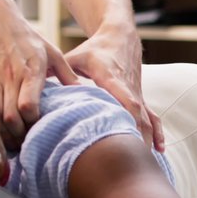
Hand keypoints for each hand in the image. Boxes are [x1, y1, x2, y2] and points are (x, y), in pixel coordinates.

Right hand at [0, 0, 76, 139]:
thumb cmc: (24, 36)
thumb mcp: (51, 51)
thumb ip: (67, 75)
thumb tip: (84, 94)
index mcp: (31, 70)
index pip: (28, 106)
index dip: (32, 123)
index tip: (36, 128)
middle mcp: (9, 75)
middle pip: (10, 116)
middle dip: (17, 134)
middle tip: (24, 142)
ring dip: (2, 131)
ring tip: (10, 139)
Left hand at [65, 26, 162, 149]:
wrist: (120, 36)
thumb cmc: (94, 49)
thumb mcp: (75, 56)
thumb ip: (58, 72)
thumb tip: (37, 92)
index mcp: (111, 76)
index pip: (122, 96)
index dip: (126, 114)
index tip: (125, 133)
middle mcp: (128, 87)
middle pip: (137, 114)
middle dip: (136, 135)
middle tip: (132, 159)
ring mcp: (137, 94)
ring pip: (147, 118)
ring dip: (147, 139)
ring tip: (144, 161)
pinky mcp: (141, 97)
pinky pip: (153, 117)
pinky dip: (157, 133)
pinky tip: (159, 151)